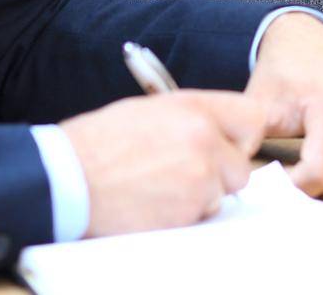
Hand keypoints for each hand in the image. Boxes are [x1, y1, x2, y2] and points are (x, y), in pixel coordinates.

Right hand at [60, 90, 265, 237]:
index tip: (231, 144)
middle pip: (242, 166)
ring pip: (223, 194)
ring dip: (201, 195)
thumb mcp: (150, 110)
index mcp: (194, 107)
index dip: (243, 136)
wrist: (68, 177)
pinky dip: (184, 214)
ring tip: (161, 186)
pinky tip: (154, 201)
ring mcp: (199, 177)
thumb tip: (218, 131)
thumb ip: (191, 118)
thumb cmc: (100, 142)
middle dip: (220, 174)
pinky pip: (202, 216)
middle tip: (185, 173)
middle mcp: (204, 139)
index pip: (253, 117)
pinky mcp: (188, 211)